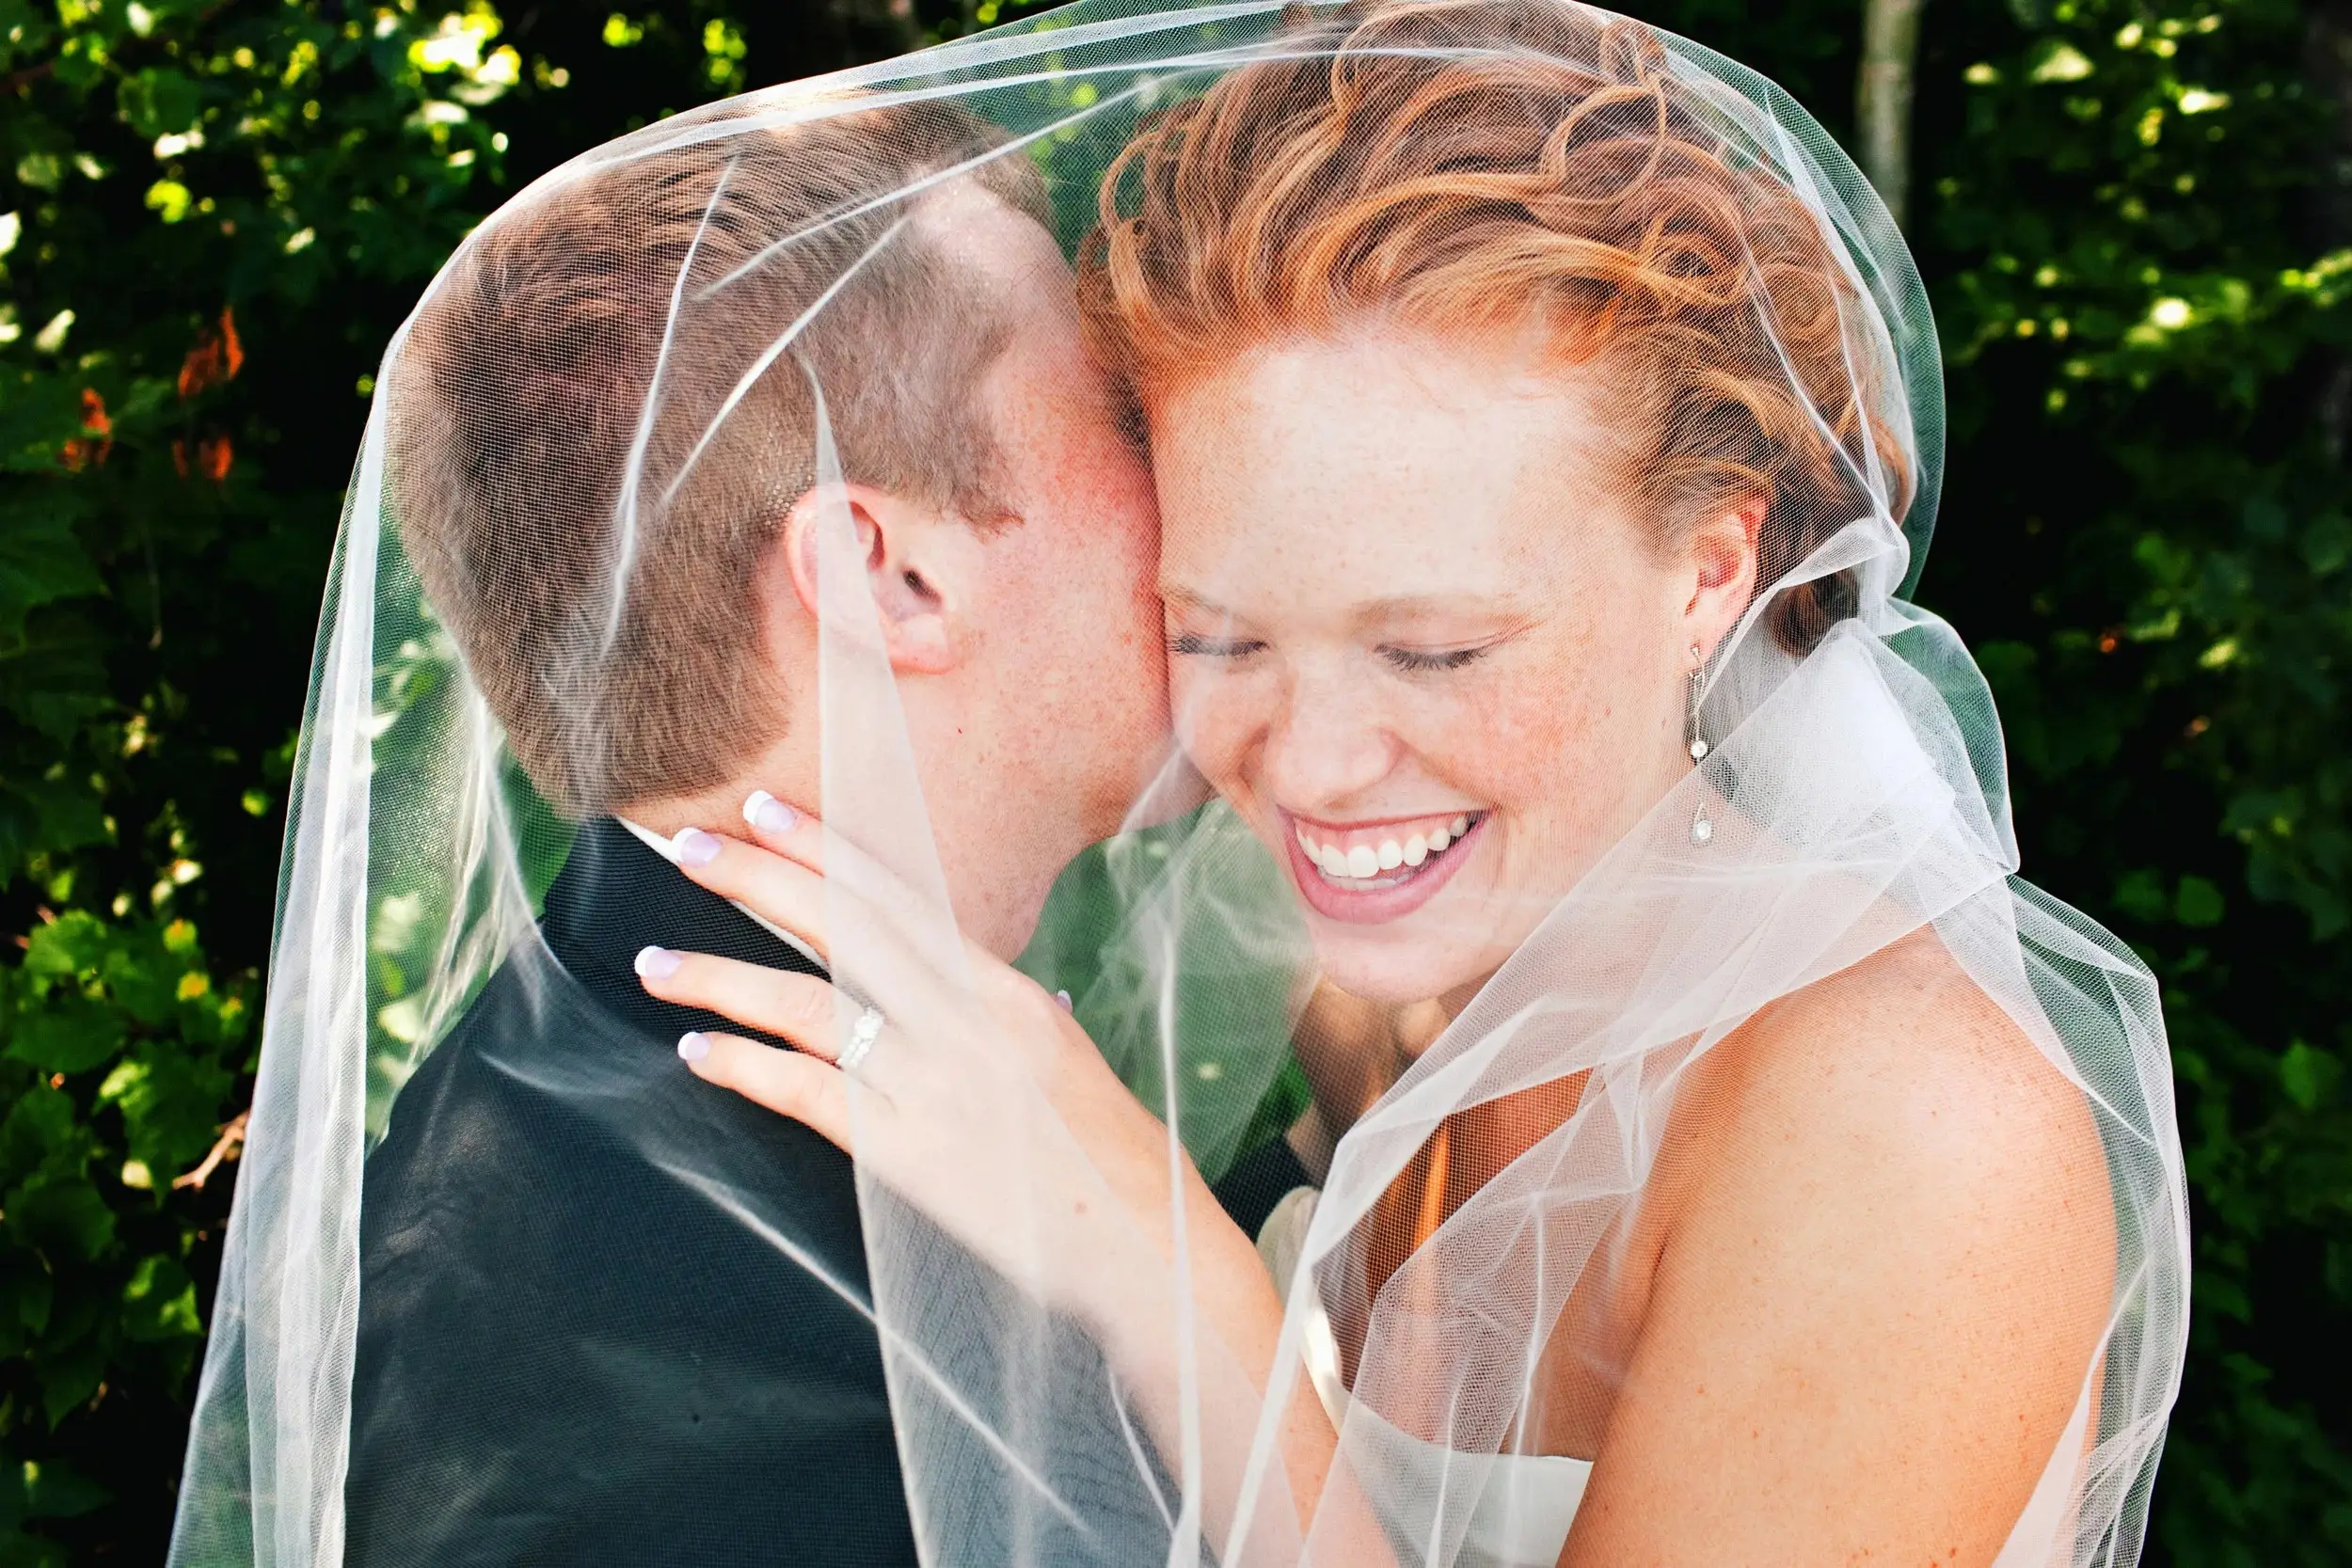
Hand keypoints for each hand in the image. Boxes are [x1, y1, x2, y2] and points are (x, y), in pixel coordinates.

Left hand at [636, 795, 1213, 1322]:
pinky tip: (698, 1051)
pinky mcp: (905, 1155)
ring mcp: (933, 1087)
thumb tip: (970, 980)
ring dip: (721, 979)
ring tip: (654, 962)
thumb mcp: (1065, 1061)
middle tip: (682, 842)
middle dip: (756, 879)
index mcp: (1007, 992)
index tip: (763, 809)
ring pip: (806, 1007)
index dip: (823, 850)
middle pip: (841, 930)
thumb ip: (1008, 1016)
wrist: (1143, 1246)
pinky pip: (806, 1094)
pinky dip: (746, 1068)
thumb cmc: (1109, 1158)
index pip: (896, 900)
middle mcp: (967, 1023)